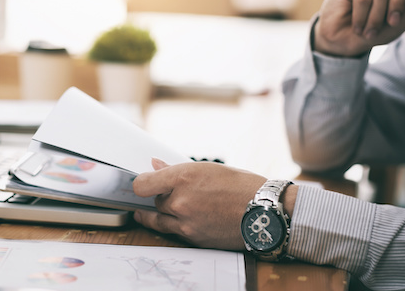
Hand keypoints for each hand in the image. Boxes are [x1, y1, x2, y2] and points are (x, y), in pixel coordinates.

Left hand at [132, 158, 265, 249]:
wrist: (264, 212)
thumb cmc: (242, 186)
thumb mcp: (209, 168)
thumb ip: (177, 170)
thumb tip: (156, 166)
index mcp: (183, 178)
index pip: (142, 185)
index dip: (140, 183)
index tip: (143, 182)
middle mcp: (180, 202)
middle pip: (153, 202)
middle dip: (158, 197)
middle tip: (165, 192)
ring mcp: (186, 223)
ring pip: (159, 220)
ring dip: (159, 214)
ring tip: (163, 208)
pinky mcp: (194, 238)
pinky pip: (175, 232)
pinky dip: (175, 225)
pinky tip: (185, 218)